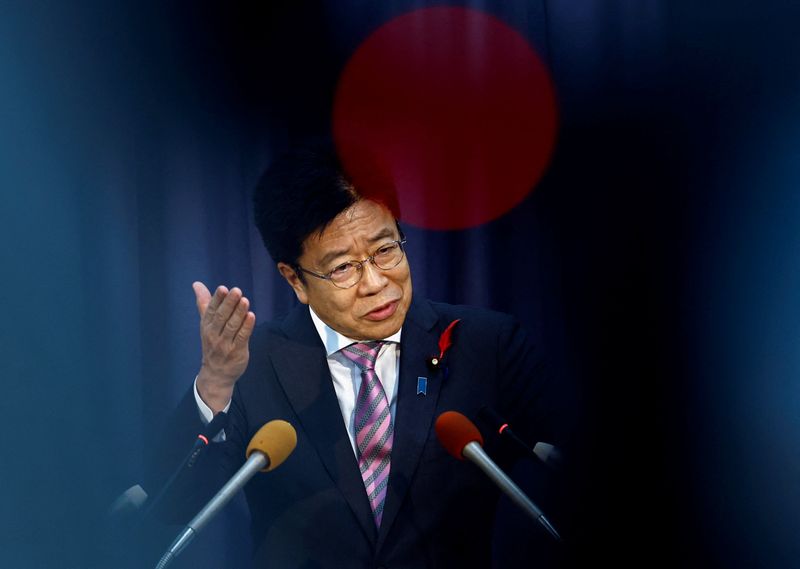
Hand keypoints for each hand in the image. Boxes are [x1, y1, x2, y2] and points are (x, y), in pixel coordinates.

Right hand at [193, 282, 255, 411]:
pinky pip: (242, 338)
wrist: (216, 374)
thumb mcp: (206, 324)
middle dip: (229, 303)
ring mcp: (225, 344)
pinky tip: (251, 316)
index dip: (217, 299)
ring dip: (239, 313)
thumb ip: (204, 303)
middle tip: (236, 291)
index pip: (211, 310)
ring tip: (245, 301)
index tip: (223, 288)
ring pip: (232, 326)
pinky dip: (246, 327)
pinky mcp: (237, 352)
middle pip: (221, 317)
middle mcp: (214, 334)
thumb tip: (196, 284)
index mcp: (206, 326)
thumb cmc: (213, 343)